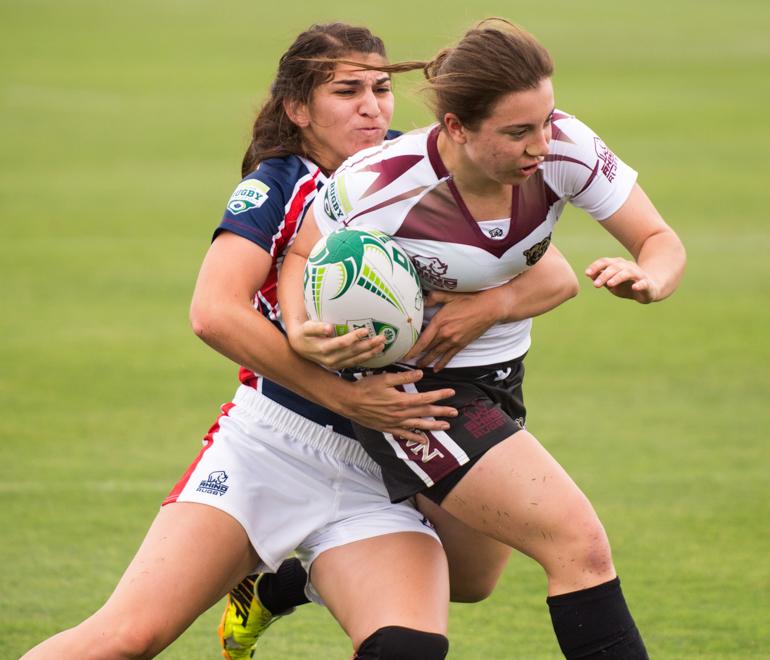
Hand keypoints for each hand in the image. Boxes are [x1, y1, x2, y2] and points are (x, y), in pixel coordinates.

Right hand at [288, 320, 384, 369]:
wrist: (299, 347)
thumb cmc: (304, 333)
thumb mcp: (307, 328)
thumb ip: (317, 328)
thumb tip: (329, 328)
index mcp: (324, 349)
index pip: (342, 344)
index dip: (354, 337)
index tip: (365, 330)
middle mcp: (331, 359)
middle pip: (353, 352)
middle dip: (368, 345)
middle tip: (381, 338)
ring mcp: (336, 364)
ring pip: (356, 359)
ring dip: (370, 353)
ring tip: (382, 345)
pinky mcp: (339, 366)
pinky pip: (355, 363)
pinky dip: (366, 358)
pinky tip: (375, 352)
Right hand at [339, 369, 457, 443]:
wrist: (350, 402)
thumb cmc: (366, 387)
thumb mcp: (385, 378)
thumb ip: (404, 377)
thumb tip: (421, 374)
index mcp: (402, 400)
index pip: (426, 398)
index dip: (440, 395)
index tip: (451, 393)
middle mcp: (401, 414)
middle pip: (426, 413)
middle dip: (442, 412)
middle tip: (455, 412)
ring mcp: (395, 423)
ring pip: (419, 425)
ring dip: (433, 426)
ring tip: (446, 426)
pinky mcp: (388, 428)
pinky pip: (405, 434)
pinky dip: (415, 438)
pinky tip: (423, 440)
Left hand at [404, 289, 499, 370]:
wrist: (488, 309)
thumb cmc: (468, 300)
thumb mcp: (448, 296)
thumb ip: (433, 297)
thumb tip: (423, 299)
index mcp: (439, 322)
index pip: (422, 340)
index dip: (412, 350)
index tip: (404, 356)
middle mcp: (445, 334)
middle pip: (428, 349)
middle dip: (417, 357)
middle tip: (408, 363)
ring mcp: (453, 341)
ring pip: (437, 354)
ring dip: (428, 361)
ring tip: (419, 367)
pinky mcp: (461, 344)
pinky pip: (449, 356)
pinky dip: (442, 363)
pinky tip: (437, 369)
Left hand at [585, 257, 659, 302]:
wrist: (649, 290)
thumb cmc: (626, 286)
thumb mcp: (611, 284)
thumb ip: (601, 279)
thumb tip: (589, 274)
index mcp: (618, 265)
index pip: (606, 262)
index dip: (596, 266)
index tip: (587, 273)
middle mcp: (628, 267)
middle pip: (615, 267)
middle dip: (604, 275)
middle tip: (595, 285)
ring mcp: (638, 274)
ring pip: (627, 273)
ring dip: (617, 278)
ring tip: (609, 284)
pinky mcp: (647, 284)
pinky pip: (644, 283)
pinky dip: (639, 284)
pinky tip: (635, 287)